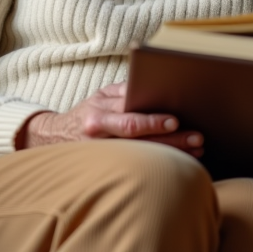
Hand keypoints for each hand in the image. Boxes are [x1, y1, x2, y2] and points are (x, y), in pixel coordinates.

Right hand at [15, 82, 203, 156]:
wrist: (54, 137)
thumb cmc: (87, 112)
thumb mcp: (102, 95)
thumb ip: (125, 92)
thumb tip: (154, 85)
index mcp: (98, 116)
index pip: (130, 120)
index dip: (154, 122)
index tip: (175, 121)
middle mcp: (100, 138)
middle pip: (141, 141)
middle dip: (172, 140)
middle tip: (197, 139)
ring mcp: (103, 156)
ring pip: (142, 156)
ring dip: (172, 153)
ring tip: (196, 150)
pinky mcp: (106, 168)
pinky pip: (137, 165)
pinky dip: (161, 162)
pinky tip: (179, 160)